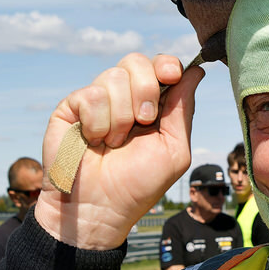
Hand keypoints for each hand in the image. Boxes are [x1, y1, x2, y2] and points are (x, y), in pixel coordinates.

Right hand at [36, 52, 204, 249]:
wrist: (99, 208)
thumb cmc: (138, 185)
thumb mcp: (174, 149)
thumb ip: (183, 109)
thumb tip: (197, 71)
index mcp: (152, 104)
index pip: (160, 65)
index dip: (167, 64)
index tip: (171, 75)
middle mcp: (124, 97)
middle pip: (137, 61)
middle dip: (146, 90)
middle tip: (143, 122)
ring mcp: (97, 100)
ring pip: (115, 76)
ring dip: (122, 116)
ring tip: (114, 143)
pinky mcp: (71, 106)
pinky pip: (92, 95)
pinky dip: (98, 123)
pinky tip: (93, 141)